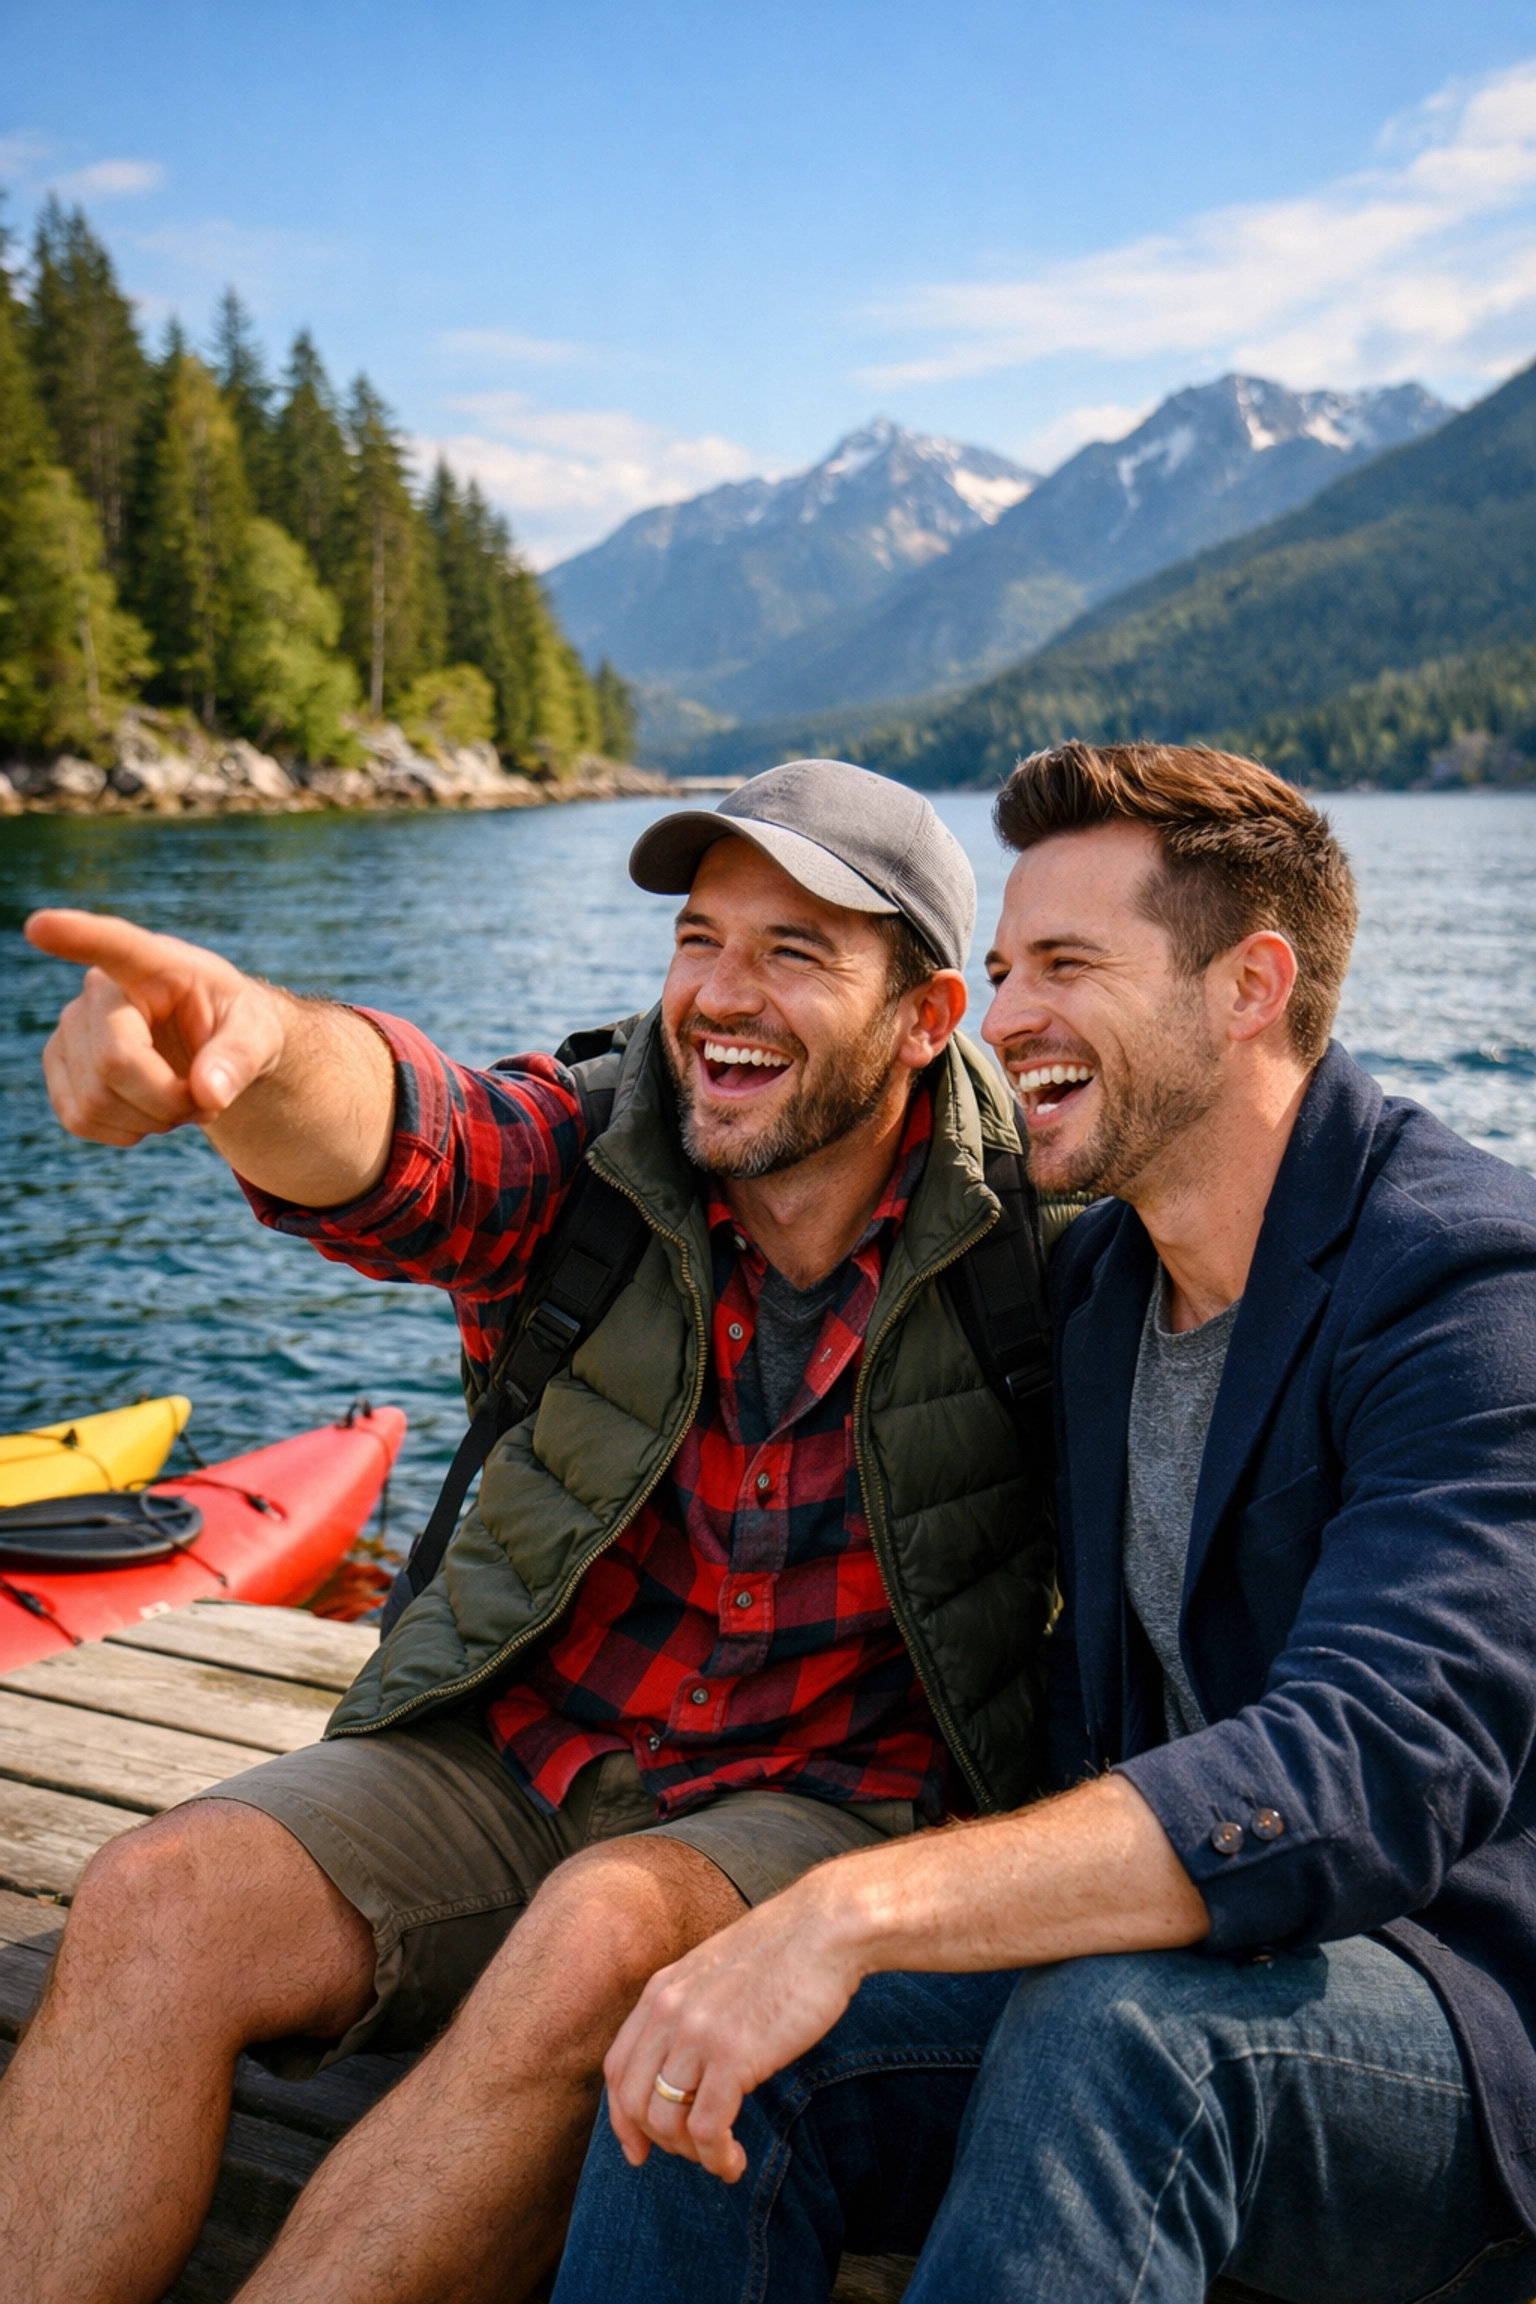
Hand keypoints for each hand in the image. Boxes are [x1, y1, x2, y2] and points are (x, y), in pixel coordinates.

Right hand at [26, 909, 284, 1146]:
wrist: (211, 1044)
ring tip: (181, 1102)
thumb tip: (208, 1094)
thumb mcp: (259, 1034)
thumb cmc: (235, 1025)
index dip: (77, 936)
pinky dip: (123, 1131)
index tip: (40, 926)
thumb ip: (240, 1058)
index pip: (115, 946)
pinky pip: (78, 1118)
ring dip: (151, 1120)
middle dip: (168, 1101)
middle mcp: (100, 989)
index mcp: (155, 963)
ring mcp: (70, 1025)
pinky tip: (149, 1112)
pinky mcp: (59, 1063)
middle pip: (114, 1062)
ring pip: (95, 1100)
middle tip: (204, 1099)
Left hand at [603, 1870, 864, 2182]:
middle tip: (692, 2154)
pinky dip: (717, 2157)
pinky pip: (708, 2128)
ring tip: (722, 2156)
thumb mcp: (716, 1972)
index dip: (622, 2118)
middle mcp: (669, 2011)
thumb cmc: (784, 1952)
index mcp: (661, 1991)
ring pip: (665, 2121)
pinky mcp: (734, 2054)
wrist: (825, 1927)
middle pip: (633, 2101)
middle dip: (657, 2141)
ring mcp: (698, 2032)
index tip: (639, 2149)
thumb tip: (688, 2060)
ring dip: (691, 2153)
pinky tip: (736, 2162)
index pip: (617, 2068)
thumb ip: (692, 2008)